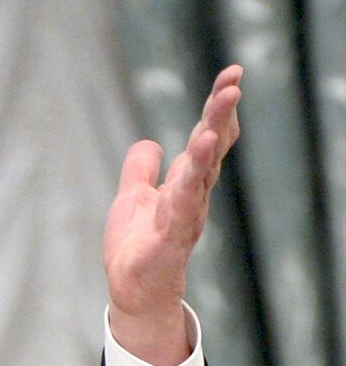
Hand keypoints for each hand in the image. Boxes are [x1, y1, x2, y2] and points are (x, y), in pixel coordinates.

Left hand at [104, 65, 242, 365]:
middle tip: (233, 82)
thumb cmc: (137, 247)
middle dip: (220, 115)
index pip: (206, 137)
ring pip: (199, 176)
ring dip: (207, 148)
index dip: (217, 107)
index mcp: (185, 182)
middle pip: (210, 148)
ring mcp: (184, 216)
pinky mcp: (169, 239)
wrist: (132, 291)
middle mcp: (192, 195)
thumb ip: (141, 170)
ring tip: (214, 122)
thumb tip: (150, 142)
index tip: (232, 74)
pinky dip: (187, 187)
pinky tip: (191, 168)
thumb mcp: (132, 198)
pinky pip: (181, 209)